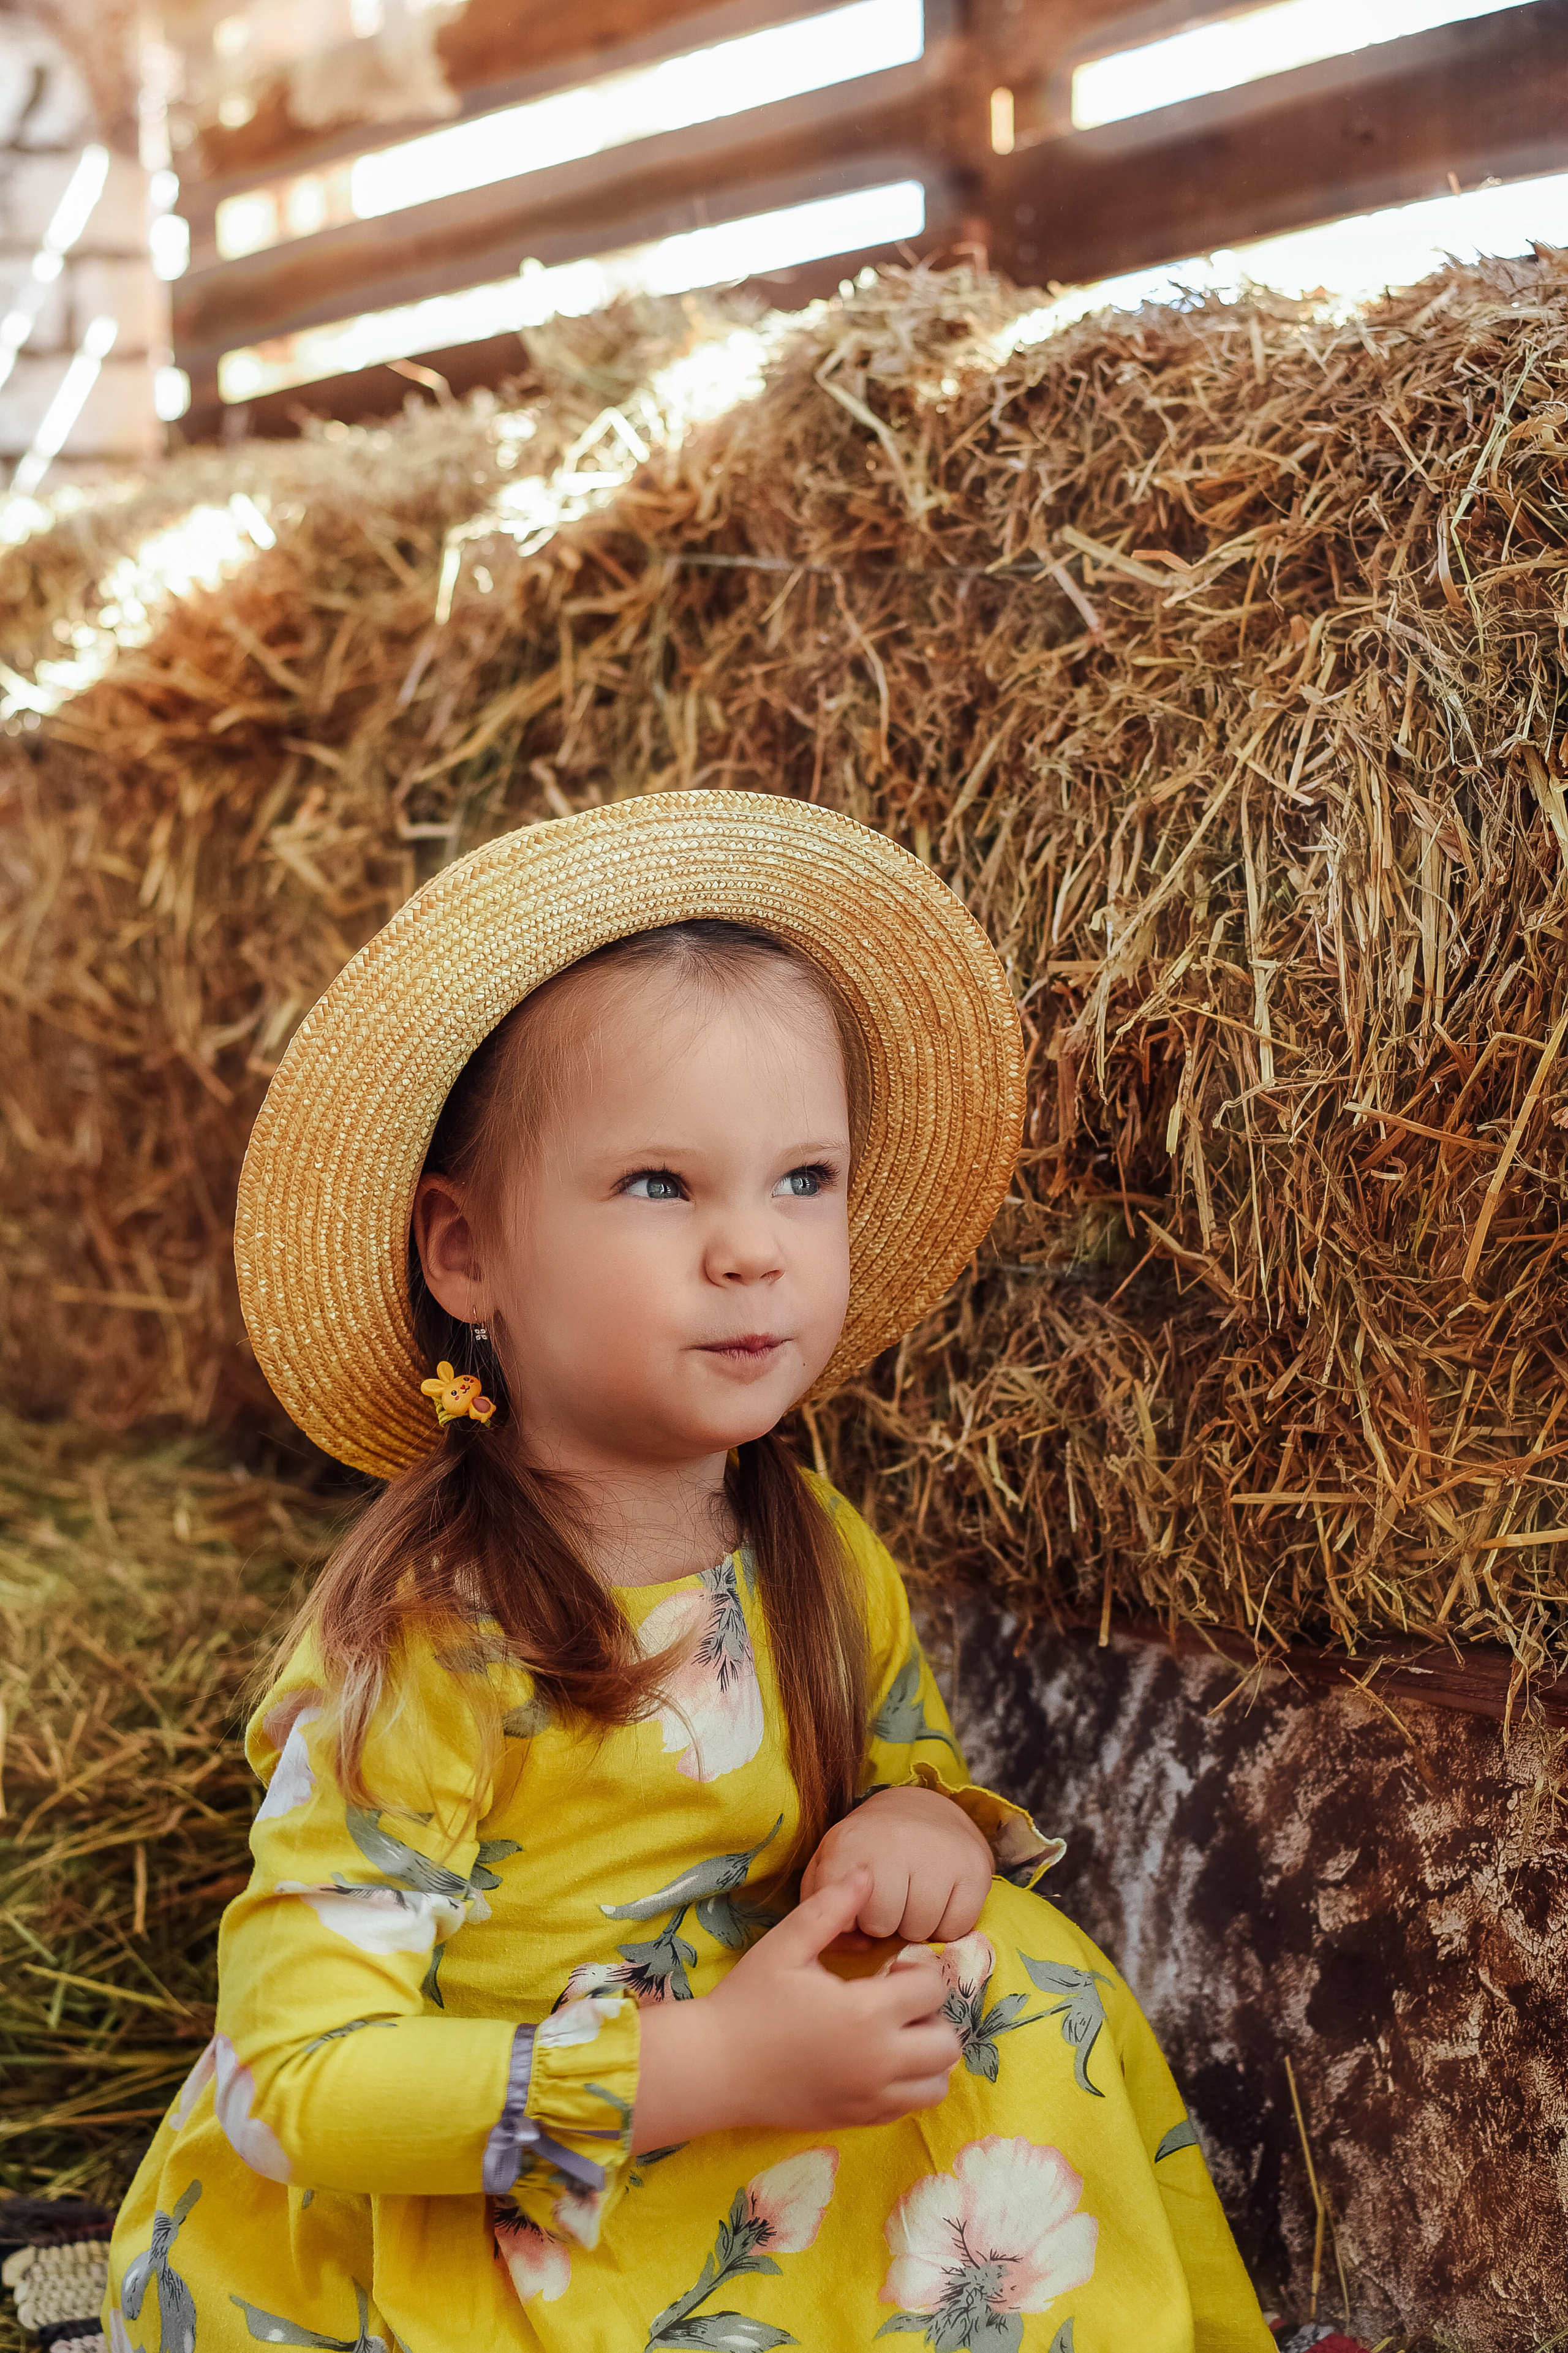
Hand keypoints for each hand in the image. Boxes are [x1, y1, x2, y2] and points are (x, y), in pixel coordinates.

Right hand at [631, 1871, 959, 2147]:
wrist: (713, 2070)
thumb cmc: (747, 2001)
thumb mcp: (785, 1945)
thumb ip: (831, 1908)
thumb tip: (867, 1874)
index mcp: (866, 2015)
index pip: (933, 1991)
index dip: (918, 1972)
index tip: (889, 1970)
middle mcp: (878, 2063)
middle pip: (947, 2043)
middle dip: (931, 2016)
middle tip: (895, 2003)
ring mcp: (870, 2098)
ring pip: (936, 2084)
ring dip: (926, 2056)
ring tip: (892, 2034)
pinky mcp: (858, 2120)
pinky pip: (909, 2108)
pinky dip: (907, 2085)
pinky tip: (874, 2061)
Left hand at [800, 1785, 992, 1949]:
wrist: (922, 1811)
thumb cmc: (868, 1849)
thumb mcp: (830, 1864)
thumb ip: (821, 1903)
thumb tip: (849, 1940)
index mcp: (850, 1843)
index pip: (842, 1915)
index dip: (850, 1920)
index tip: (857, 1905)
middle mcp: (895, 1842)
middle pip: (882, 1925)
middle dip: (883, 1924)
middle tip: (890, 1902)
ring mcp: (939, 1854)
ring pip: (920, 1930)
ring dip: (915, 1926)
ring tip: (913, 1898)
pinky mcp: (974, 1868)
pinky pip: (955, 1928)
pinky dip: (946, 1926)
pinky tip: (939, 1901)